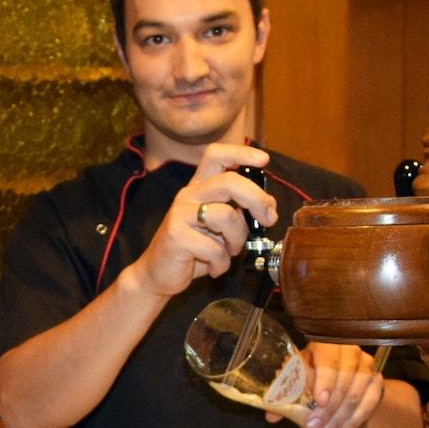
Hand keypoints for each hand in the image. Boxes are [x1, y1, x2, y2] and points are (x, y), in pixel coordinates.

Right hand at [126, 143, 275, 298]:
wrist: (159, 274)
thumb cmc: (193, 251)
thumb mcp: (220, 228)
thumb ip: (238, 214)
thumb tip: (267, 207)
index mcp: (199, 188)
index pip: (216, 156)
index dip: (241, 153)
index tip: (263, 160)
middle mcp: (189, 195)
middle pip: (229, 182)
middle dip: (257, 199)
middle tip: (269, 218)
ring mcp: (180, 214)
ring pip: (227, 216)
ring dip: (237, 241)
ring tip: (228, 253)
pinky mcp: (176, 235)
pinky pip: (215, 248)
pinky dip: (222, 263)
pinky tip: (214, 268)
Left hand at [271, 342, 384, 427]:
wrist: (337, 370)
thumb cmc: (311, 370)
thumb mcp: (297, 374)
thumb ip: (284, 392)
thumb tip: (272, 416)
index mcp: (326, 344)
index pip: (330, 360)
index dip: (326, 381)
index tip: (319, 401)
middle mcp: (350, 351)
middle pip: (344, 382)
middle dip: (328, 409)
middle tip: (312, 427)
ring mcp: (367, 366)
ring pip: (356, 396)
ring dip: (338, 420)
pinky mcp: (376, 381)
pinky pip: (369, 404)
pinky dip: (352, 421)